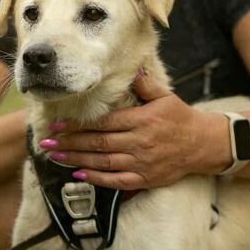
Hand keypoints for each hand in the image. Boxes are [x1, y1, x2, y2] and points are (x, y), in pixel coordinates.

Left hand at [38, 72, 231, 189]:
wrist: (202, 145)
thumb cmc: (180, 119)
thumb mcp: (166, 97)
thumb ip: (145, 85)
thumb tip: (132, 68)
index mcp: (141, 121)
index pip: (103, 123)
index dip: (78, 126)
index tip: (58, 127)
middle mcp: (139, 143)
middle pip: (97, 144)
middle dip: (70, 144)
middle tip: (47, 144)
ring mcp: (141, 163)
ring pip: (103, 162)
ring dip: (76, 161)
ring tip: (56, 158)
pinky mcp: (144, 179)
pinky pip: (116, 181)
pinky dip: (97, 178)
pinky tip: (80, 175)